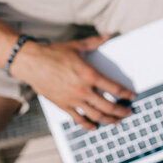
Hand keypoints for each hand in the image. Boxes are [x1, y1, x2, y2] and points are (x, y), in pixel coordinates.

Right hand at [11, 34, 134, 129]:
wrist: (31, 62)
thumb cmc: (53, 53)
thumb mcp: (77, 46)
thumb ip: (94, 42)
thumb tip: (107, 36)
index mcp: (89, 75)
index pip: (114, 88)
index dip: (125, 94)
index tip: (131, 96)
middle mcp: (83, 90)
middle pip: (108, 106)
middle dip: (121, 111)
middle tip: (128, 113)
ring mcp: (73, 100)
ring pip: (96, 115)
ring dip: (109, 120)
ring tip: (116, 121)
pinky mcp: (63, 105)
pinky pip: (78, 119)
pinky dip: (88, 125)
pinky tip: (94, 127)